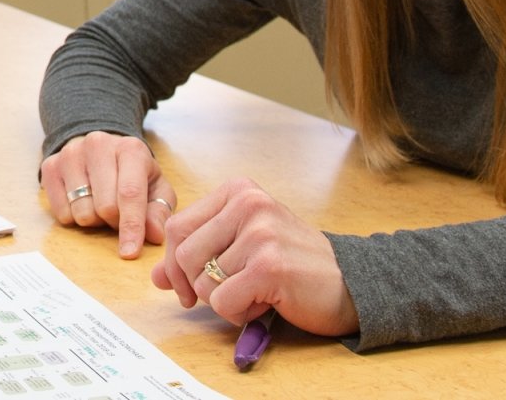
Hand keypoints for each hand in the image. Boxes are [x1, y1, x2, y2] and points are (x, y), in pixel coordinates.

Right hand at [40, 131, 174, 257]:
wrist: (102, 149)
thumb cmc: (132, 173)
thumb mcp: (155, 188)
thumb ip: (158, 212)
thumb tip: (154, 234)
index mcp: (130, 149)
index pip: (130, 193)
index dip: (131, 226)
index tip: (130, 253)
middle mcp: (98, 145)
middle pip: (105, 206)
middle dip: (114, 222)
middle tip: (117, 214)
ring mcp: (71, 154)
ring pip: (81, 212)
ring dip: (94, 220)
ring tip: (99, 204)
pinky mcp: (50, 166)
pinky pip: (61, 212)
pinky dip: (74, 217)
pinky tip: (81, 200)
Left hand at [149, 176, 358, 335]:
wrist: (349, 282)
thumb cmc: (292, 263)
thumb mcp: (241, 247)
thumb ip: (198, 254)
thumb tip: (156, 276)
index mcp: (238, 191)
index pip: (177, 226)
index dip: (174, 263)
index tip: (186, 285)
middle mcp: (248, 204)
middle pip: (184, 253)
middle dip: (193, 285)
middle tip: (220, 297)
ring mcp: (260, 233)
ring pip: (202, 281)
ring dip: (223, 301)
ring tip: (253, 294)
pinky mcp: (268, 266)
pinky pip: (222, 301)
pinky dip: (236, 313)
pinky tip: (262, 304)